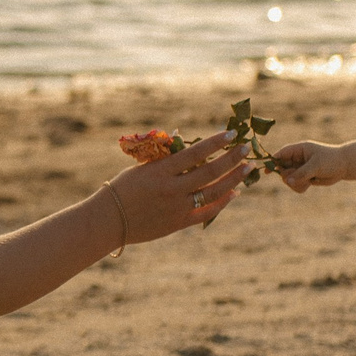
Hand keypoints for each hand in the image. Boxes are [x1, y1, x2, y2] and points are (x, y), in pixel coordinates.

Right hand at [109, 131, 248, 240]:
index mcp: (160, 171)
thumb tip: (184, 141)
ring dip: (233, 179)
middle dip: (232, 158)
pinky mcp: (179, 223)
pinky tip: (234, 192)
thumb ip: (165, 159)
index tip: (231, 133)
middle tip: (246, 149)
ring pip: (214, 191)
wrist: (108, 221)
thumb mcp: (141, 168)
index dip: (215, 142)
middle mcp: (172, 189)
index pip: (195, 152)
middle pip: (210, 171)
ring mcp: (177, 207)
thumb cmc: (121, 189)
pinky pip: (207, 211)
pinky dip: (222, 202)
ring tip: (247, 168)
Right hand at [272, 140, 346, 190]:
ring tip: (308, 181)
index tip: (266, 170)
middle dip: (288, 176)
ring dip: (296, 183)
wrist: (344, 166)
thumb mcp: (316, 165)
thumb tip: (287, 181)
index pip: (281, 154)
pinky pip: (295, 186)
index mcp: (298, 150)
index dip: (273, 161)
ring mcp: (300, 169)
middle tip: (298, 178)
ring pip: (288, 179)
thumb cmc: (331, 160)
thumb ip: (301, 173)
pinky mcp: (305, 178)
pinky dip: (300, 187)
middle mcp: (297, 159)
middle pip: (282, 169)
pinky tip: (310, 184)